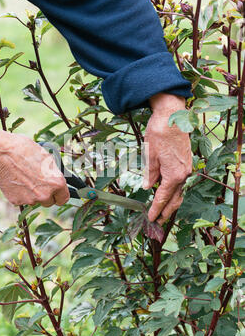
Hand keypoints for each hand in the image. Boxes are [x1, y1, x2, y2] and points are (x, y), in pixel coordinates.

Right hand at [0, 117, 68, 206]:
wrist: (1, 154)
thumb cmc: (24, 150)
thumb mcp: (46, 158)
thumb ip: (53, 172)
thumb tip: (55, 177)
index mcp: (57, 183)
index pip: (63, 199)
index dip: (59, 195)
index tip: (56, 193)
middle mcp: (45, 194)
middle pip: (49, 202)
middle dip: (45, 194)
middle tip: (37, 182)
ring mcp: (30, 200)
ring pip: (35, 201)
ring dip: (32, 194)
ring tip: (24, 178)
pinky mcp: (17, 201)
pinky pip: (22, 200)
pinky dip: (20, 193)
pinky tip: (16, 180)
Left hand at [143, 93, 191, 224]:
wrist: (173, 115)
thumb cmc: (159, 133)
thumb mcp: (150, 156)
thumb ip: (150, 174)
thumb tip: (147, 187)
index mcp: (174, 175)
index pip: (163, 198)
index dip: (156, 209)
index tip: (150, 218)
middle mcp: (184, 174)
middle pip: (175, 199)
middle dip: (166, 211)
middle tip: (158, 221)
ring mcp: (187, 168)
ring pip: (179, 191)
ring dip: (172, 202)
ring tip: (164, 211)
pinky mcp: (187, 162)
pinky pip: (181, 182)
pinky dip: (175, 190)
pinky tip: (168, 192)